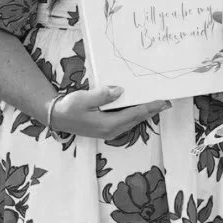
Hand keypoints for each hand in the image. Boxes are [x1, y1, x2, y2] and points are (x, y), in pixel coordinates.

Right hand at [49, 82, 169, 138]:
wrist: (56, 117)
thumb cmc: (68, 107)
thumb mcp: (83, 99)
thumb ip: (102, 95)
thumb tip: (120, 90)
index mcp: (108, 124)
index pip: (134, 114)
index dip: (150, 107)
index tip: (163, 102)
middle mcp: (111, 131)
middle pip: (137, 120)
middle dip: (152, 111)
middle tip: (167, 102)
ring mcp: (108, 131)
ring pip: (132, 121)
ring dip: (144, 113)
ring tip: (157, 104)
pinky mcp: (105, 128)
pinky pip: (125, 121)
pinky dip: (135, 114)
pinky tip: (139, 107)